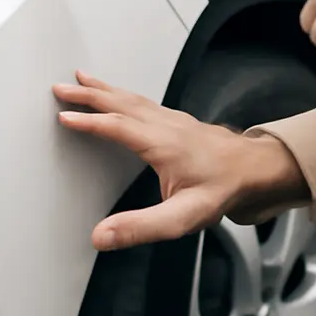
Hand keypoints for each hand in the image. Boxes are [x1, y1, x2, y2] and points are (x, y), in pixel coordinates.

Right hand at [55, 73, 304, 249]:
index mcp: (164, 143)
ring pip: (133, 98)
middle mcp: (167, 125)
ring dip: (105, 89)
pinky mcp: (179, 121)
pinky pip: (143, 101)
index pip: (118, 126)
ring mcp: (174, 119)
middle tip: (59, 88)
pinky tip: (119, 97)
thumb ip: (141, 227)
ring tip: (82, 80)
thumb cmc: (223, 189)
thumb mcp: (182, 217)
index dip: (89, 121)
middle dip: (89, 94)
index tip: (63, 116)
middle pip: (121, 103)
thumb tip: (101, 236)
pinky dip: (123, 94)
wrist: (256, 169)